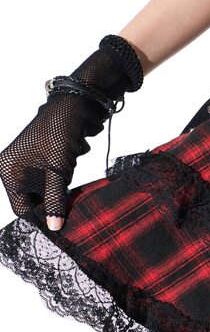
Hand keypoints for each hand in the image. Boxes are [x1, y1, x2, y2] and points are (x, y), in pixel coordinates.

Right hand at [0, 90, 107, 230]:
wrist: (78, 103)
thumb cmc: (61, 131)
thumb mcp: (58, 170)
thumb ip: (54, 199)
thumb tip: (54, 227)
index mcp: (8, 170)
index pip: (21, 208)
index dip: (40, 217)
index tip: (61, 226)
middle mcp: (15, 168)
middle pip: (34, 200)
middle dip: (53, 203)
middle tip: (72, 210)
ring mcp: (31, 163)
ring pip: (48, 190)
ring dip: (62, 189)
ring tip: (70, 178)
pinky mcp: (47, 159)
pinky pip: (56, 179)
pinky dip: (67, 177)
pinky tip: (72, 163)